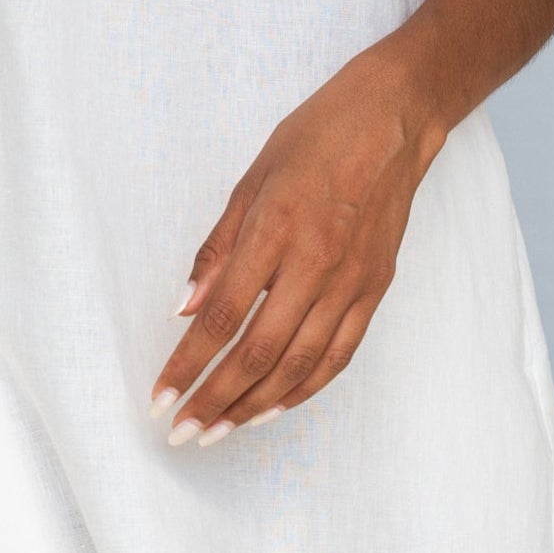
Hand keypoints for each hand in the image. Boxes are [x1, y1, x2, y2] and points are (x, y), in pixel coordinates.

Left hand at [149, 44, 447, 445]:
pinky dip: (305, 388)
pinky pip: (338, 354)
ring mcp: (351, 281)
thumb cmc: (315, 139)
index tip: (159, 398)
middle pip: (259, 352)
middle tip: (181, 433)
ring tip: (220, 432)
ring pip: (300, 365)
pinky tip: (274, 406)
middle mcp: (316, 264)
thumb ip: (217, 251)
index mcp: (276, 231)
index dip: (188, 365)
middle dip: (215, 400)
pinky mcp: (375, 288)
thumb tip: (184, 311)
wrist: (393, 120)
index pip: (223, 317)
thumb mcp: (251, 180)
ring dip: (255, 406)